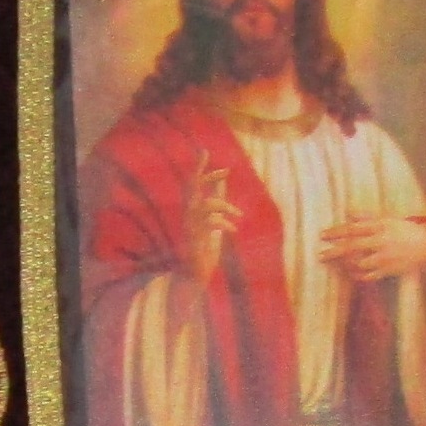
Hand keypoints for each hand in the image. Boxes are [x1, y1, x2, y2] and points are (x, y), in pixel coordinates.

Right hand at [180, 150, 242, 285]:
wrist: (194, 275)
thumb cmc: (203, 249)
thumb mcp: (213, 220)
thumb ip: (216, 203)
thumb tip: (222, 184)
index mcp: (190, 210)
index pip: (192, 183)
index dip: (198, 167)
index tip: (205, 150)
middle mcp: (187, 216)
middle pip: (193, 188)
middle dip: (209, 177)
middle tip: (227, 171)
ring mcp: (190, 227)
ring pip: (207, 205)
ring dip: (226, 207)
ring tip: (238, 215)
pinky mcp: (196, 239)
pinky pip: (212, 224)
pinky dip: (225, 224)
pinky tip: (233, 231)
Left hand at [319, 215, 425, 281]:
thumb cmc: (404, 230)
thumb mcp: (387, 220)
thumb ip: (366, 217)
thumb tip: (347, 211)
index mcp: (380, 227)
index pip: (353, 229)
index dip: (336, 232)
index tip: (322, 236)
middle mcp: (381, 242)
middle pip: (352, 247)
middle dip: (334, 252)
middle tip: (320, 255)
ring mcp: (385, 258)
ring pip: (359, 264)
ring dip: (345, 264)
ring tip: (336, 263)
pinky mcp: (389, 270)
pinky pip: (368, 276)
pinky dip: (357, 275)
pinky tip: (350, 272)